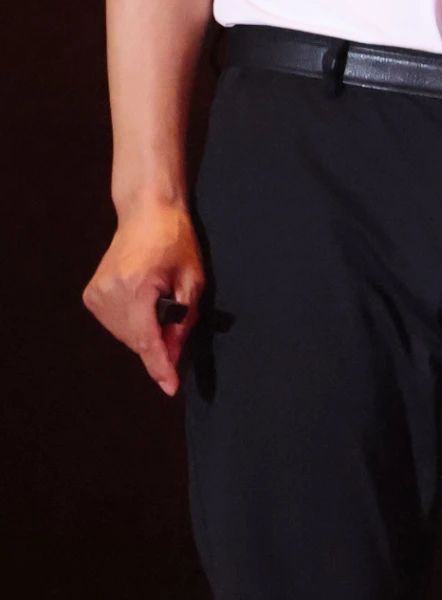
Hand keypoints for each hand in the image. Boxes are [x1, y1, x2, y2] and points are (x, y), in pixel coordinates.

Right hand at [82, 201, 204, 396]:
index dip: (161, 366)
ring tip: (160, 304)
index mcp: (135, 286)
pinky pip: (115, 324)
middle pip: (136, 340)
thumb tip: (172, 353)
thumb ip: (183, 319)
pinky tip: (143, 302)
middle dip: (159, 344)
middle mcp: (109, 292)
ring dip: (145, 333)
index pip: (148, 339)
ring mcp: (96, 294)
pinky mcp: (91, 295)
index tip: (170, 387)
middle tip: (178, 329)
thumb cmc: (174, 240)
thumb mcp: (192, 280)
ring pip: (125, 336)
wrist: (146, 212)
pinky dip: (132, 323)